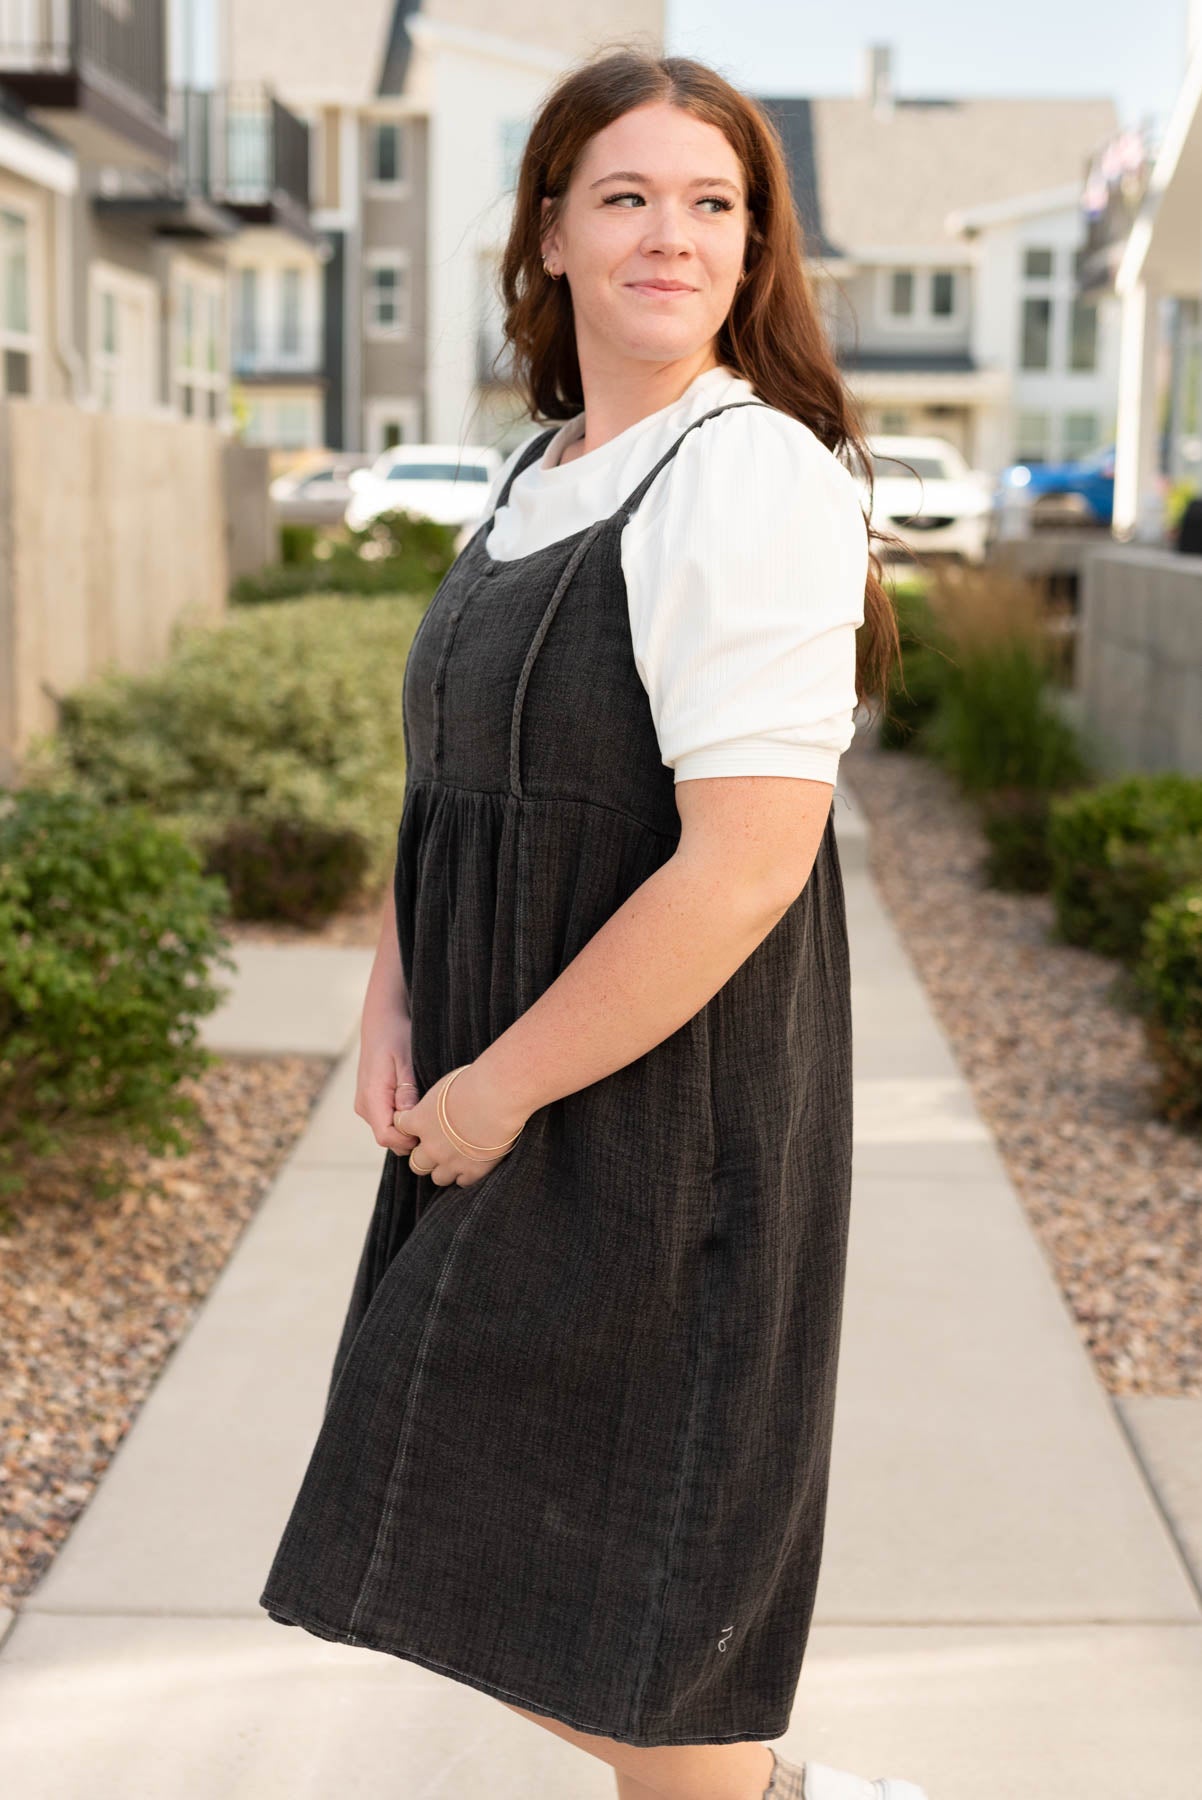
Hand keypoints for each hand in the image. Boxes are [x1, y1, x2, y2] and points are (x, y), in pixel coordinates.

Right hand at [355, 1012, 422, 1154]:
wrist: (382, 1022)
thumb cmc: (396, 1036)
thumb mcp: (407, 1059)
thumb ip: (407, 1089)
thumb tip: (408, 1117)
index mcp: (371, 1097)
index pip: (386, 1137)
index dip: (409, 1139)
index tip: (430, 1125)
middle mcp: (364, 1106)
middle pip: (389, 1139)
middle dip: (412, 1136)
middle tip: (436, 1118)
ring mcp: (366, 1106)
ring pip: (390, 1132)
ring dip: (409, 1127)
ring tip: (429, 1108)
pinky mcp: (372, 1103)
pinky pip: (389, 1122)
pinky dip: (404, 1120)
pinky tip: (420, 1104)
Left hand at [395, 1063, 526, 1188]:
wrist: (498, 1095)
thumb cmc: (475, 1081)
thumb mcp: (447, 1085)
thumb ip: (438, 1101)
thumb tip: (442, 1102)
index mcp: (420, 1120)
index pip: (400, 1128)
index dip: (409, 1127)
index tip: (418, 1124)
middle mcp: (431, 1145)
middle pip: (416, 1163)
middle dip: (425, 1157)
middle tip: (439, 1147)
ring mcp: (451, 1161)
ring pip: (437, 1177)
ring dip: (444, 1168)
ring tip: (457, 1158)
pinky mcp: (473, 1170)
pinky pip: (462, 1182)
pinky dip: (466, 1174)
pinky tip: (474, 1162)